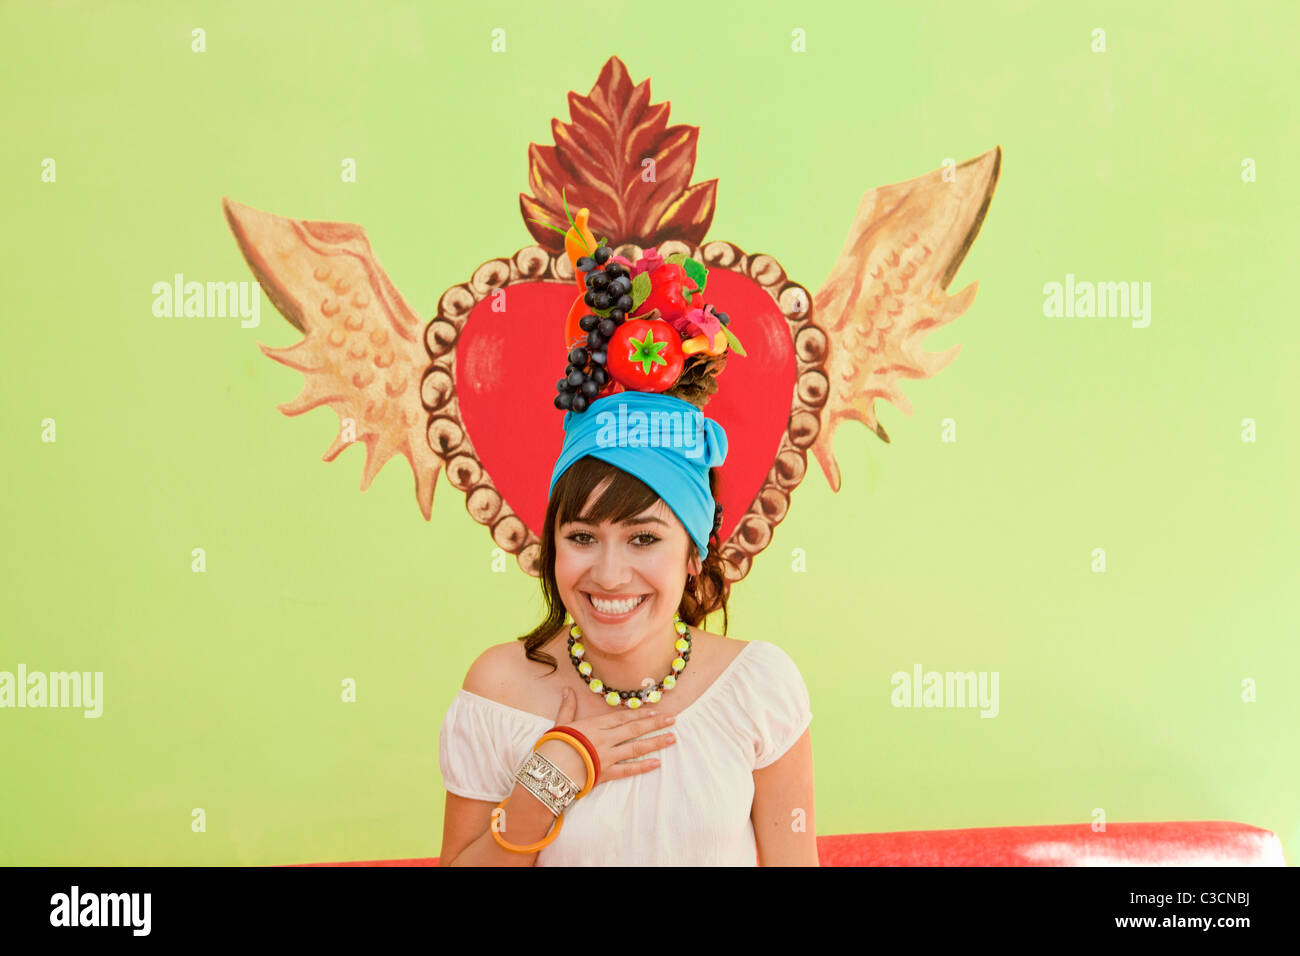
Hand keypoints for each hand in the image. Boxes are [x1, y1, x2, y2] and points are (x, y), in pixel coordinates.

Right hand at [537, 687, 677, 790]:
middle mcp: (606, 738)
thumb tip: (567, 689)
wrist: (550, 769)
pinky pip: (628, 770)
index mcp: (595, 725)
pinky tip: (657, 763)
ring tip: (672, 738)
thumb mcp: (560, 722)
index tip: (655, 711)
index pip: (622, 717)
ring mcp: (608, 756)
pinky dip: (642, 767)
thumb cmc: (554, 744)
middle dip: (655, 724)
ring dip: (655, 742)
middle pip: (634, 729)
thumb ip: (568, 707)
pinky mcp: (606, 773)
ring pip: (636, 748)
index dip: (640, 714)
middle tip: (673, 719)